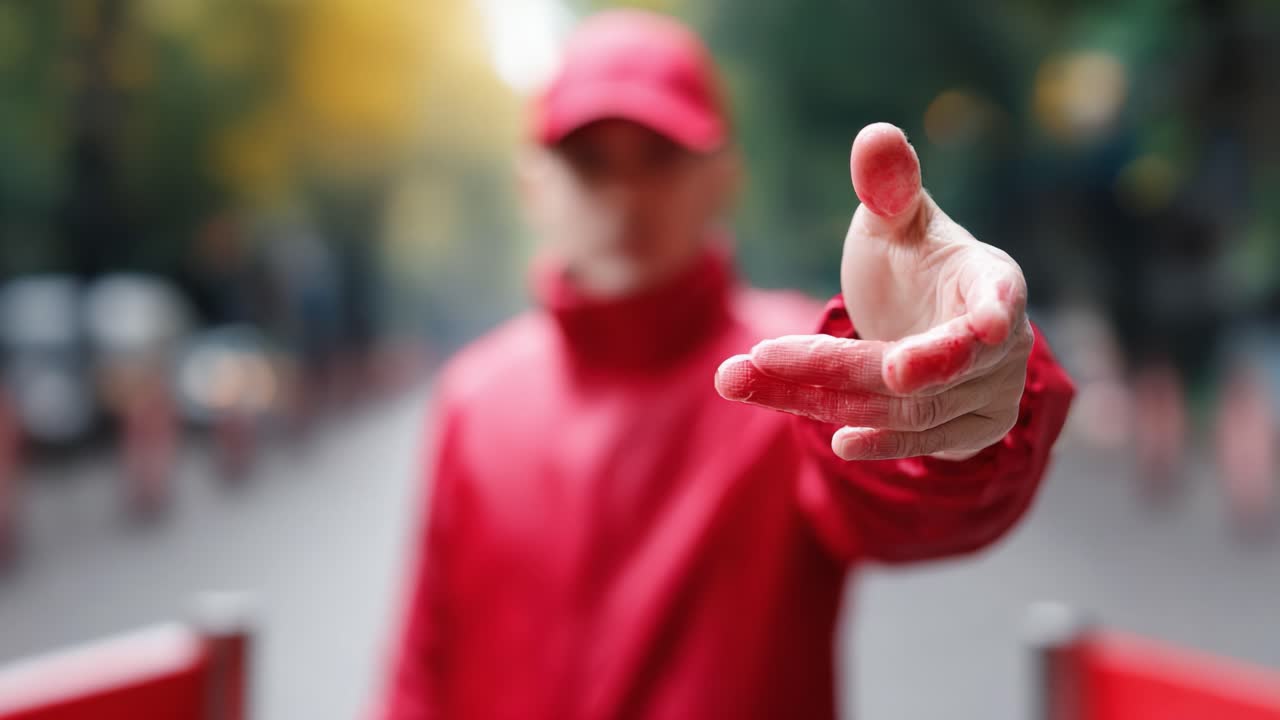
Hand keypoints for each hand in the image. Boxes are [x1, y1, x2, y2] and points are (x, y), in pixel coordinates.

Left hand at [716, 123, 1032, 460]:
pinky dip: (872, 441)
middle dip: (840, 363)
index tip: (987, 327)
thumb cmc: (914, 259)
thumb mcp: (895, 219)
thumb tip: (875, 136)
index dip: (994, 311)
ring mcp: (987, 396)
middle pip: (921, 364)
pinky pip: (912, 441)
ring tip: (739, 377)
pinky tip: (833, 441)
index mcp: (990, 280)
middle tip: (767, 353)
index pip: (999, 296)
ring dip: (816, 396)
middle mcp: (1000, 346)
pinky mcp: (964, 434)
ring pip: (901, 407)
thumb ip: (888, 184)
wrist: (925, 320)